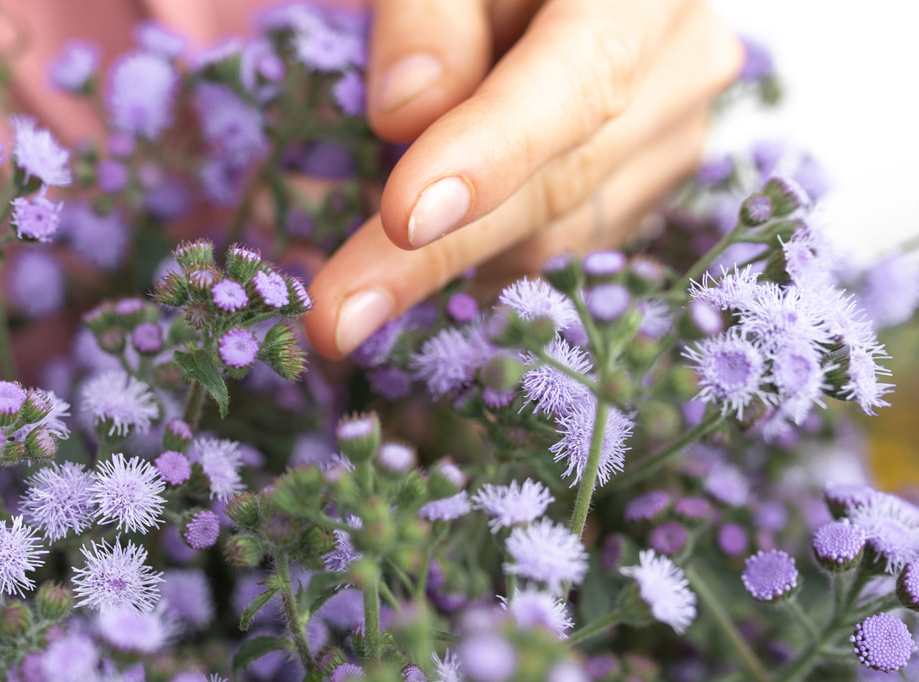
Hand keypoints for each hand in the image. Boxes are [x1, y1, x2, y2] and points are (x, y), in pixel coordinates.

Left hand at [302, 0, 743, 357]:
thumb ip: (427, 13)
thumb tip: (404, 116)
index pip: (576, 84)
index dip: (488, 157)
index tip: (402, 218)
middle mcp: (683, 65)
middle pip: (556, 185)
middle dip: (432, 259)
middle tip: (331, 319)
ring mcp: (673, 135)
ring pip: (554, 238)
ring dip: (441, 270)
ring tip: (343, 289)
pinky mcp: (645, 186)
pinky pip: (555, 251)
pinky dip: (474, 265)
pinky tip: (402, 267)